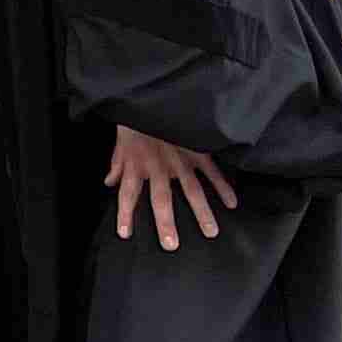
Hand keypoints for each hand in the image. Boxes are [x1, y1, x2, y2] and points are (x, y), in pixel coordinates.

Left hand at [106, 126, 237, 250]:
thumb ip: (116, 164)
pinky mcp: (196, 151)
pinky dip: (222, 186)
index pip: (127, 194)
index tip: (125, 234)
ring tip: (210, 232)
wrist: (149, 96)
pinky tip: (231, 202)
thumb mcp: (120, 142)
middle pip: (160, 200)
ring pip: (191, 191)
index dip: (125, 214)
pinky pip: (211, 171)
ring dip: (201, 212)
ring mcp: (179, 160)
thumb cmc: (134, 120)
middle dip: (165, 223)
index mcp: (136, 165)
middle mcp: (157, 167)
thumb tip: (109, 182)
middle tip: (171, 245)